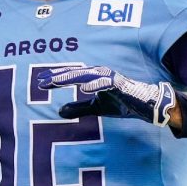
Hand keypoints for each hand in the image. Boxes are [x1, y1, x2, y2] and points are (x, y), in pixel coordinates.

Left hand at [37, 66, 176, 126]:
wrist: (146, 106)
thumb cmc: (122, 103)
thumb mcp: (96, 107)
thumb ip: (79, 108)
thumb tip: (59, 111)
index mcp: (93, 77)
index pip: (71, 76)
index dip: (56, 79)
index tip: (40, 83)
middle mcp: (100, 74)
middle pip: (75, 74)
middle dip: (58, 76)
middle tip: (41, 80)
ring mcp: (110, 78)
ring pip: (86, 75)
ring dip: (71, 77)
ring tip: (56, 81)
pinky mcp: (120, 85)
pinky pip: (106, 83)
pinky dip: (94, 84)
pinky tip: (83, 87)